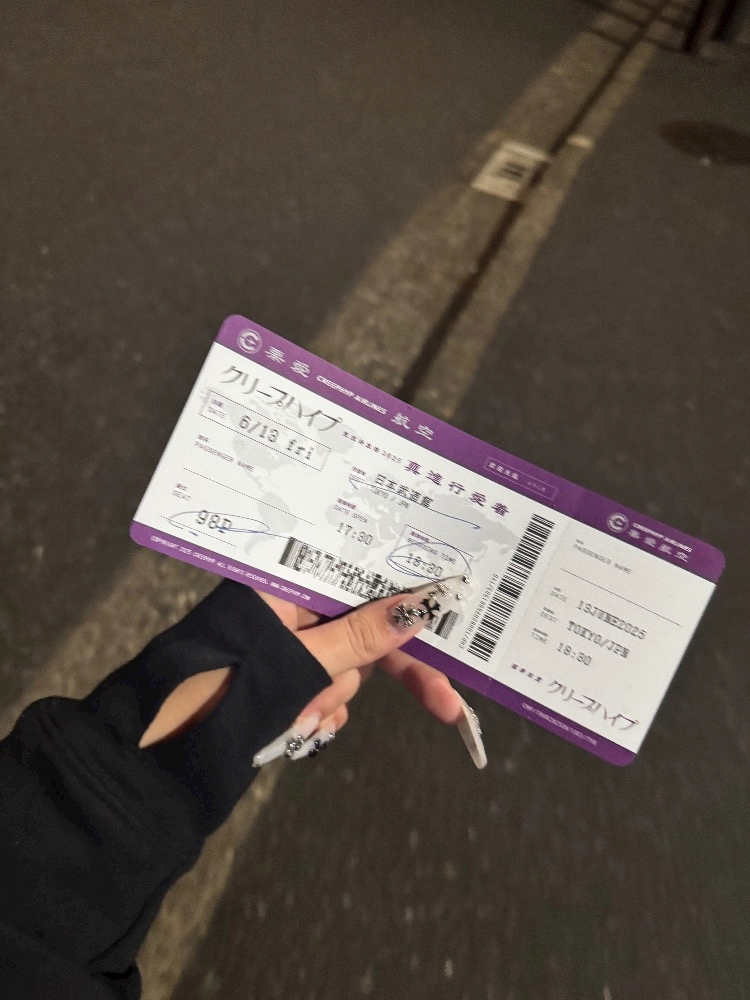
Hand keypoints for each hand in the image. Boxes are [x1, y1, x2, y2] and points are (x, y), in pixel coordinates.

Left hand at [140, 579, 485, 767]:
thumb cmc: (230, 686)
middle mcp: (288, 604)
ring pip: (345, 666)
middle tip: (445, 706)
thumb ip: (366, 635)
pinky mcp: (281, 676)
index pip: (359, 574)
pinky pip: (324, 688)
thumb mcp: (306, 660)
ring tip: (300, 716)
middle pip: (361, 627)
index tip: (452, 616)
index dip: (406, 597)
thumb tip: (426, 605)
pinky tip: (297, 727)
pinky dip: (318, 712)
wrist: (164, 748)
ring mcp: (285, 642)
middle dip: (375, 671)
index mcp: (284, 579)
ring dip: (331, 698)